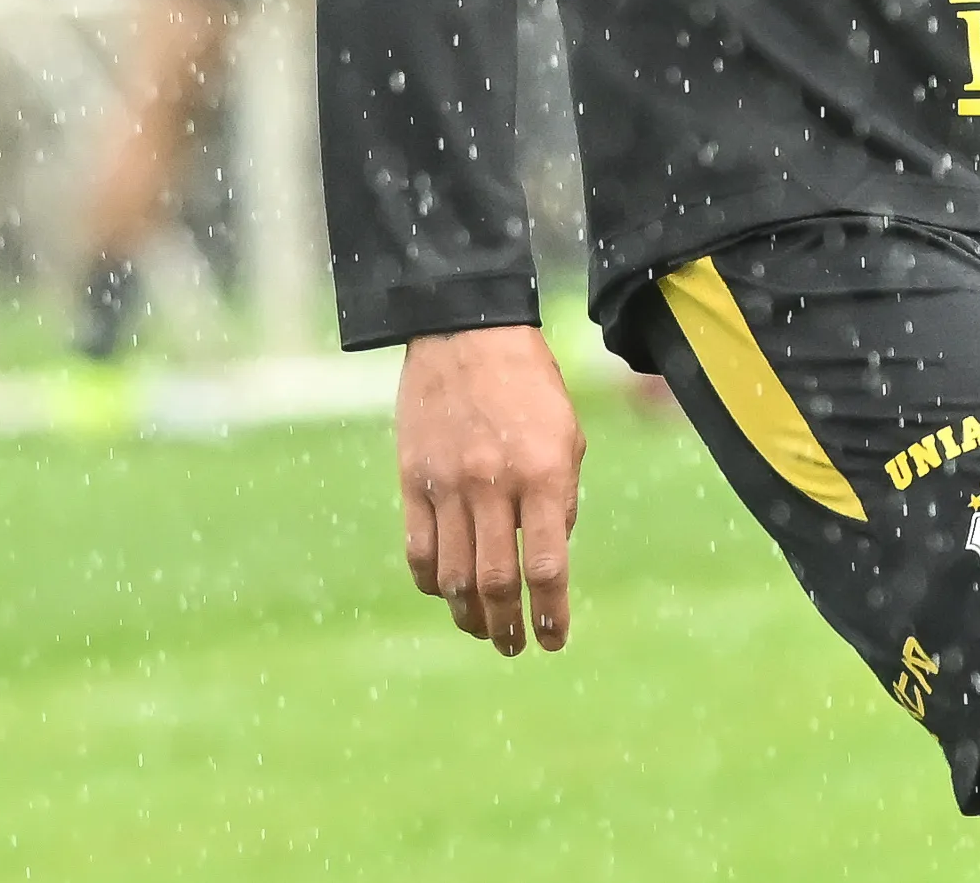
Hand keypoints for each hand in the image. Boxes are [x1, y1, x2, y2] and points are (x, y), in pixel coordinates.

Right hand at [397, 325, 584, 655]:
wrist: (466, 332)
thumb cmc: (529, 385)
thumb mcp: (567, 436)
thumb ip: (562, 498)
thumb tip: (548, 558)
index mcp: (544, 473)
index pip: (548, 566)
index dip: (552, 612)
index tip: (554, 640)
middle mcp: (494, 486)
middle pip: (498, 582)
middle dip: (508, 626)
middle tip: (514, 647)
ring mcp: (448, 486)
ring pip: (453, 576)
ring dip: (469, 615)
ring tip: (482, 630)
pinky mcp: (412, 481)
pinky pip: (418, 551)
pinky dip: (432, 583)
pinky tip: (446, 594)